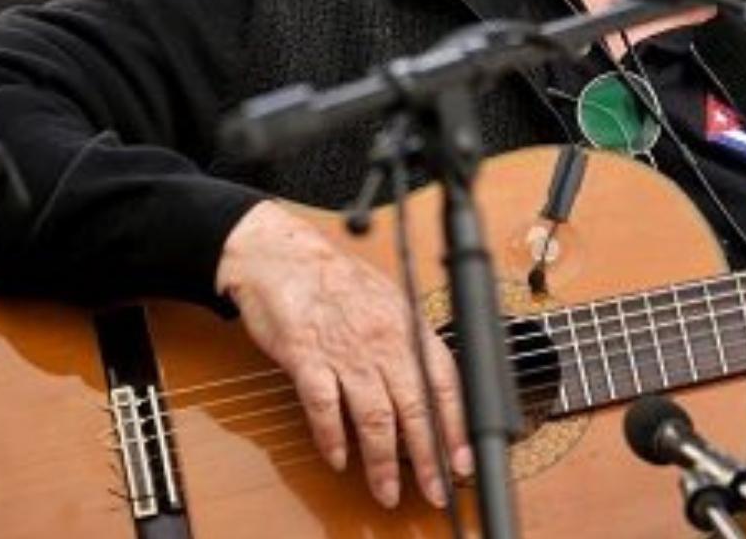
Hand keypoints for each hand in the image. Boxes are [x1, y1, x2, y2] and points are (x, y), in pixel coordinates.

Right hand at [215, 201, 472, 507]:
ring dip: (382, 461)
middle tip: (435, 490)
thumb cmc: (336, 280)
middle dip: (428, 457)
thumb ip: (409, 345)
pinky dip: (331, 438)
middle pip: (414, 408)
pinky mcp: (306, 356)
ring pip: (373, 416)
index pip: (444, 382)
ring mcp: (345, 350)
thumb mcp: (389, 303)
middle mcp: (383, 341)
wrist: (283, 254)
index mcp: (408, 326)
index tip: (463, 460)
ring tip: (386, 491)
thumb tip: (431, 389)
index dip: (456, 425)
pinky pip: (323, 407)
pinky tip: (339, 460)